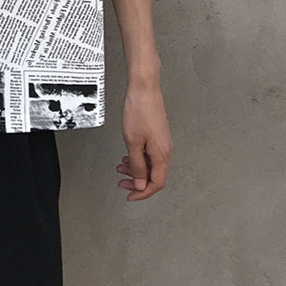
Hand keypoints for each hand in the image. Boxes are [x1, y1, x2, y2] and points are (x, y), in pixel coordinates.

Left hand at [118, 81, 172, 200]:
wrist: (144, 90)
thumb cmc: (139, 112)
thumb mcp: (133, 142)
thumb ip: (137, 165)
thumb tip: (140, 183)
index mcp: (161, 154)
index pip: (156, 183)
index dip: (143, 192)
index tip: (130, 196)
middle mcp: (165, 150)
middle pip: (153, 175)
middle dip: (136, 182)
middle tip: (121, 183)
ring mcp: (161, 142)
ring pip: (150, 164)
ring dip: (135, 169)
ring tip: (120, 168)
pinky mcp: (157, 135)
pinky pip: (149, 154)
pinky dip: (138, 158)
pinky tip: (128, 156)